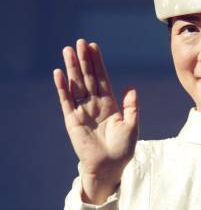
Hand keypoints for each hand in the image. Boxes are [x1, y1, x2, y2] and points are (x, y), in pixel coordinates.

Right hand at [53, 39, 137, 198]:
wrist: (109, 167)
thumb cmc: (122, 149)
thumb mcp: (132, 126)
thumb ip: (131, 107)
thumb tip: (131, 88)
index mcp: (109, 104)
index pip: (102, 78)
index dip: (98, 63)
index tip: (94, 47)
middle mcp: (94, 104)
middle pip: (88, 77)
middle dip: (84, 60)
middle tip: (80, 42)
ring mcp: (82, 111)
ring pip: (76, 85)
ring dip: (72, 68)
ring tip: (68, 50)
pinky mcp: (72, 120)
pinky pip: (66, 101)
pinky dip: (63, 88)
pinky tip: (59, 74)